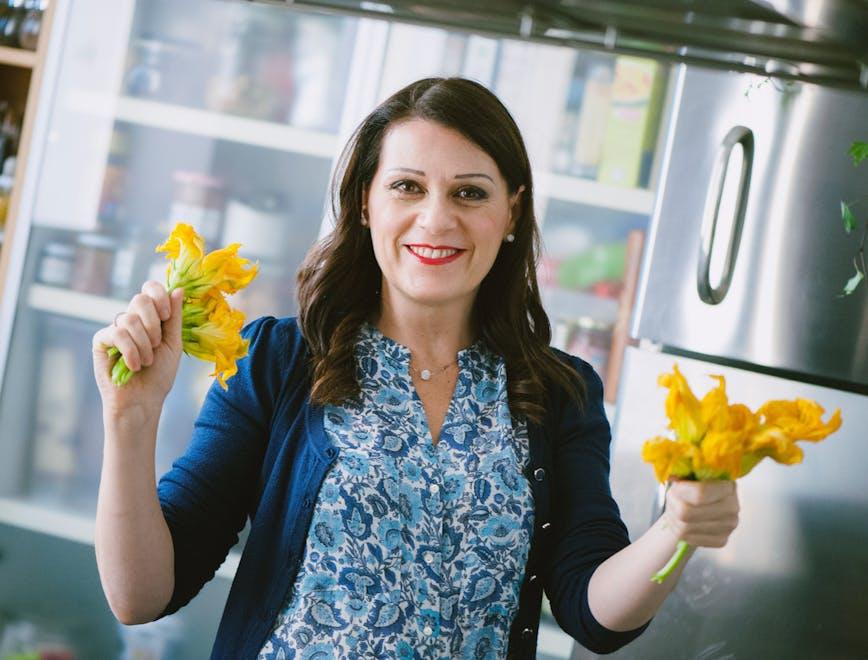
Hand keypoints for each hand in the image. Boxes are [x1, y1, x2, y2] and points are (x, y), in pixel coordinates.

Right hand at [91, 281, 184, 418]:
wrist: (144, 400)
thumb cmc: (160, 374)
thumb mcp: (173, 344)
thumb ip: (174, 318)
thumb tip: (178, 289)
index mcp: (150, 317)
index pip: (150, 289)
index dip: (159, 295)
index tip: (166, 316)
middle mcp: (131, 319)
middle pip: (140, 299)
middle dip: (153, 323)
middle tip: (157, 344)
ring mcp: (115, 329)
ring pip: (129, 318)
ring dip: (144, 343)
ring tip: (148, 361)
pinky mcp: (101, 341)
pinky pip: (116, 333)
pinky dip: (130, 350)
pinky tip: (134, 366)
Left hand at [661, 479, 739, 547]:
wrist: (704, 506)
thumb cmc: (698, 487)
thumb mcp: (693, 475)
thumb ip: (685, 474)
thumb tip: (673, 479)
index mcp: (728, 487)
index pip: (699, 493)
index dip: (679, 490)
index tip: (674, 487)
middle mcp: (732, 508)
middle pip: (687, 513)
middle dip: (672, 505)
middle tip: (670, 500)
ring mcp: (728, 527)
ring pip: (685, 527)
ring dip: (672, 518)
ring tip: (673, 510)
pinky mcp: (722, 540)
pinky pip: (689, 539)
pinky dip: (678, 530)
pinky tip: (680, 522)